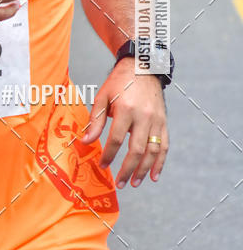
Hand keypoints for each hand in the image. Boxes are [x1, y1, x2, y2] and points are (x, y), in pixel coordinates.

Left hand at [81, 57, 167, 187]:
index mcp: (126, 109)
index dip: (109, 154)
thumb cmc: (119, 82)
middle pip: (136, 149)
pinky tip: (153, 175)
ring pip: (153, 151)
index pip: (117, 139)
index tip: (103, 165)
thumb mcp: (103, 97)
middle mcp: (144, 116)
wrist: (143, 67)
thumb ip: (95, 120)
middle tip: (120, 183)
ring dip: (144, 170)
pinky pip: (164, 146)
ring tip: (135, 183)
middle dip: (127, 169)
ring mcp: (156, 120)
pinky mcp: (164, 122)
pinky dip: (160, 162)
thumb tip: (86, 142)